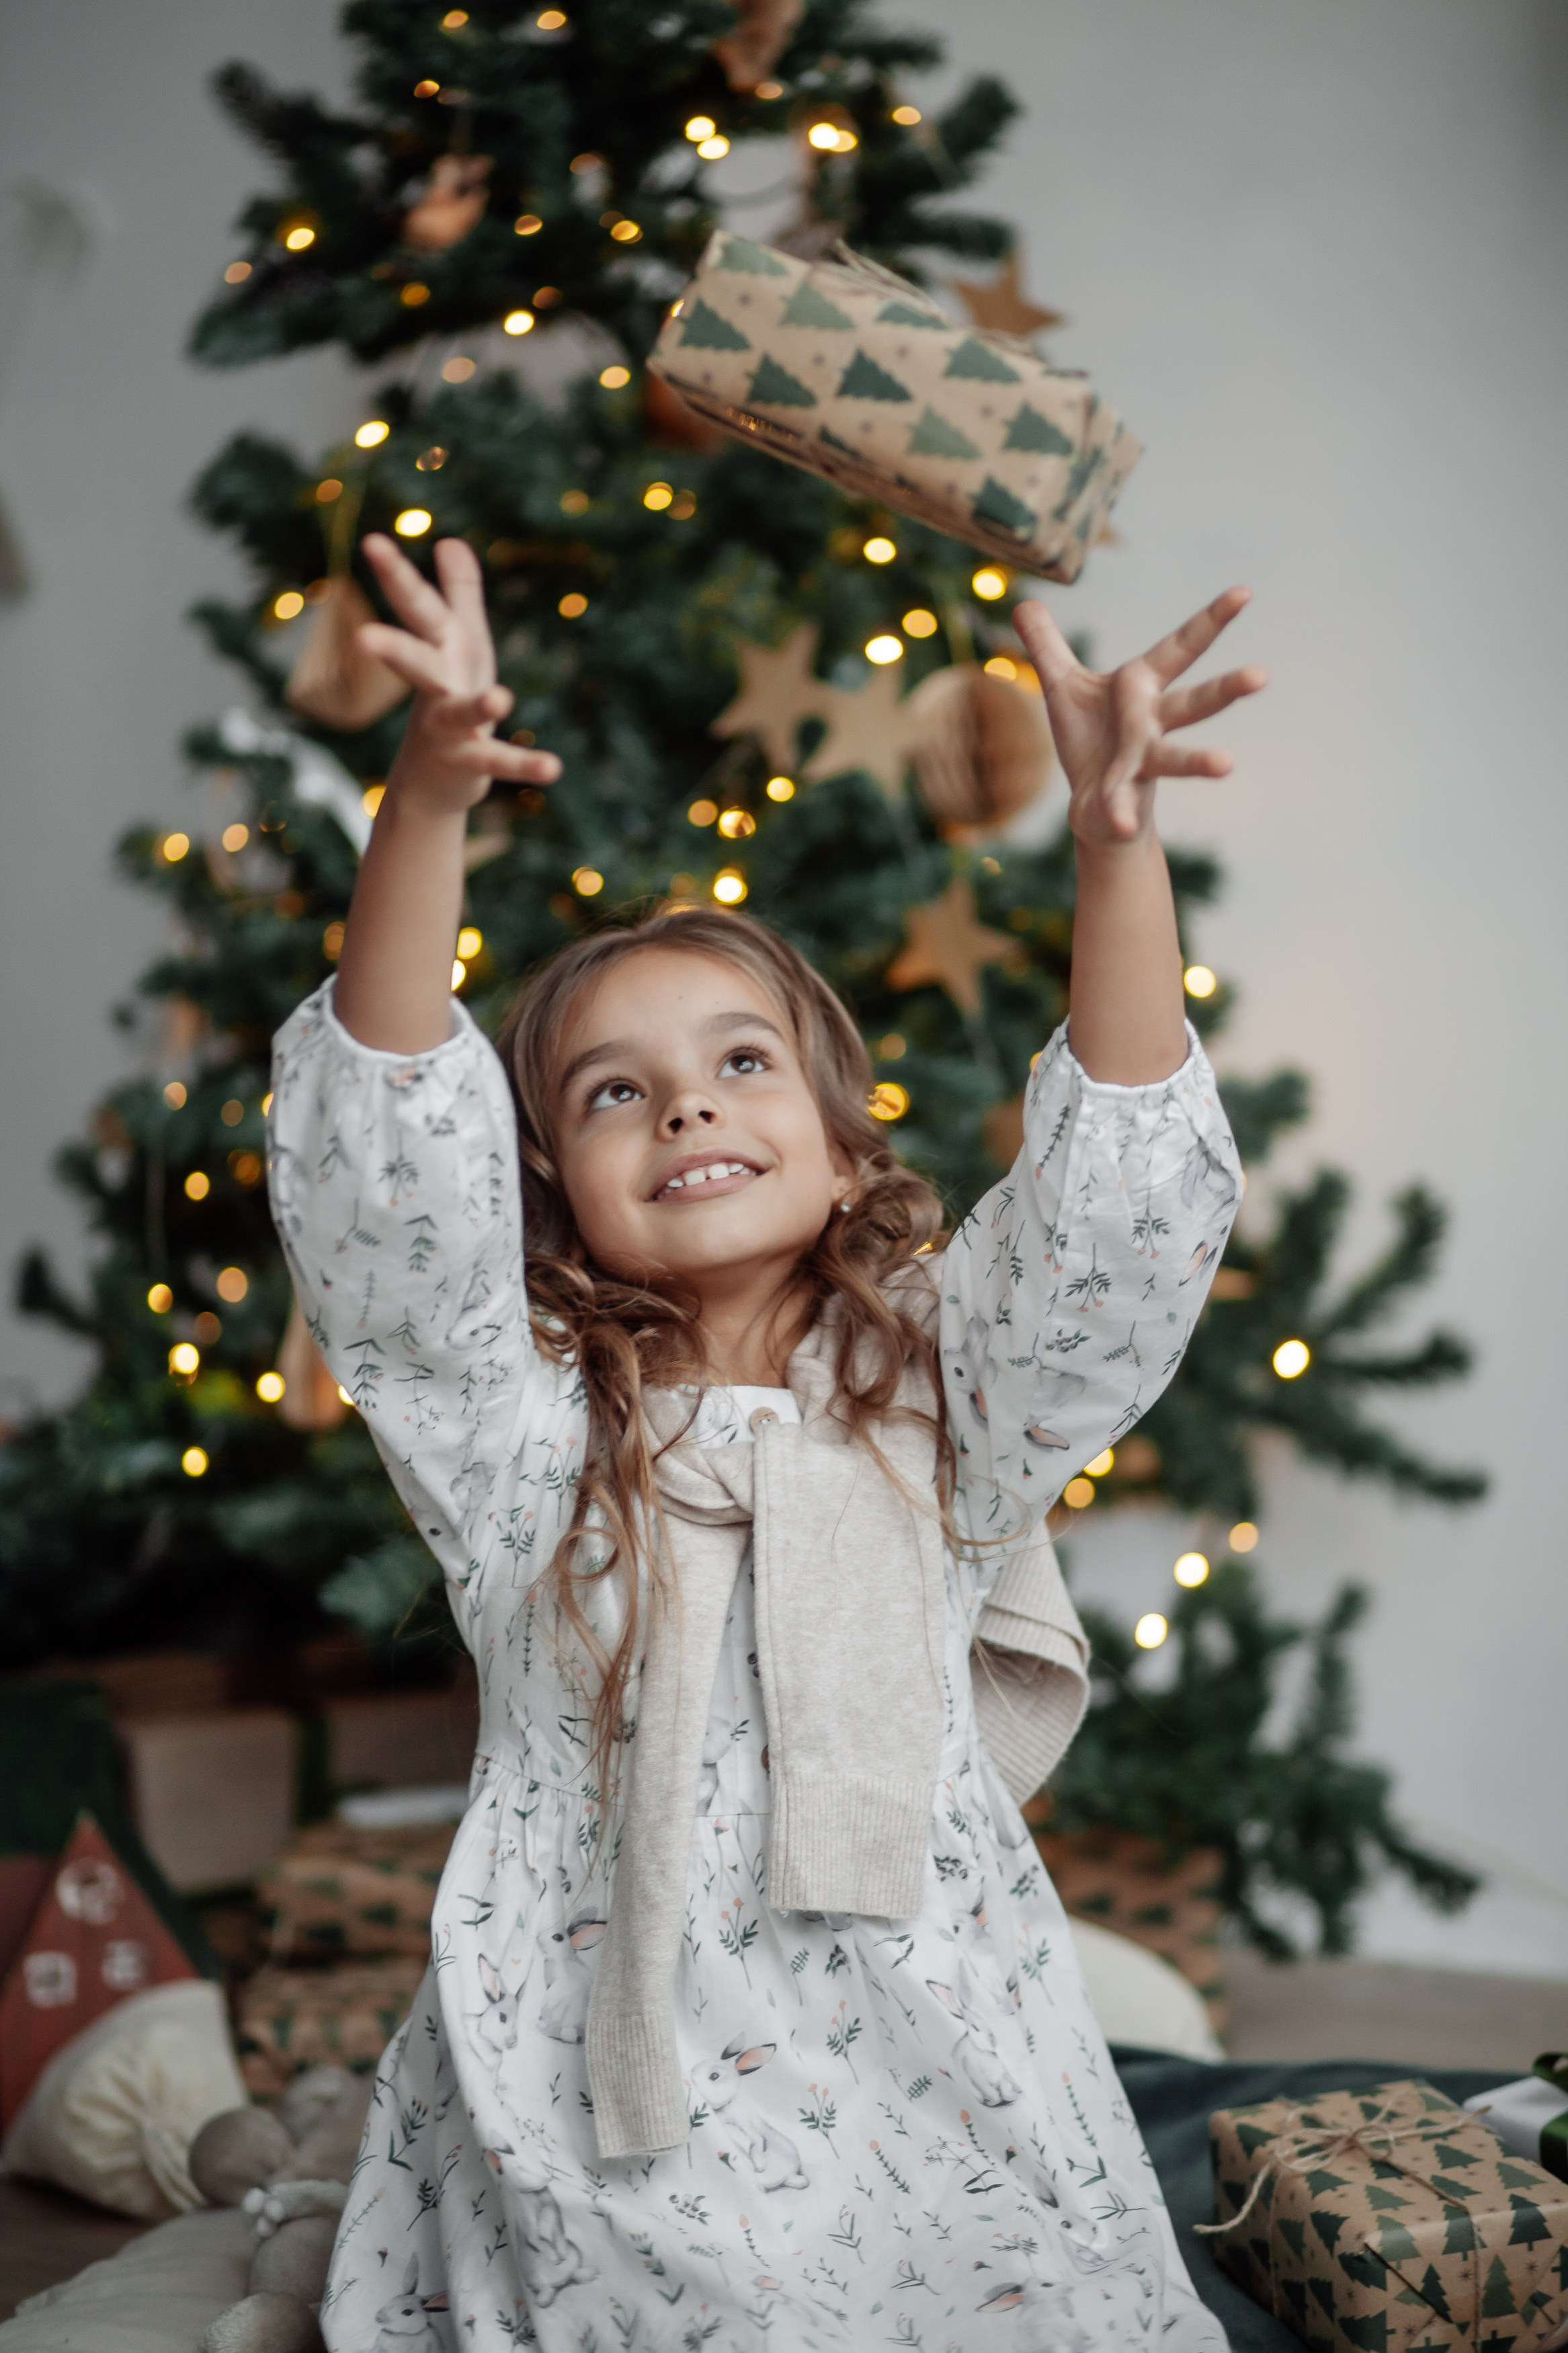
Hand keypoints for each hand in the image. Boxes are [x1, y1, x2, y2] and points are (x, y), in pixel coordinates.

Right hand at [358, 533, 560, 811]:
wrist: (435, 776)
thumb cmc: (449, 693)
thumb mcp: (460, 640)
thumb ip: (458, 593)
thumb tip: (451, 540)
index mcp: (439, 649)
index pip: (416, 606)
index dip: (395, 574)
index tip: (372, 541)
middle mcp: (437, 686)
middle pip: (415, 662)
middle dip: (391, 648)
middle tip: (363, 638)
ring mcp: (449, 728)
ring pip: (459, 715)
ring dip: (478, 708)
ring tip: (501, 698)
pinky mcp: (471, 761)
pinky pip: (499, 761)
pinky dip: (525, 765)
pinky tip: (553, 767)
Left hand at [1013, 587, 1265, 849]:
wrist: (1094, 807)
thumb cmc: (1089, 740)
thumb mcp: (1063, 687)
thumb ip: (1046, 647)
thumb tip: (1024, 604)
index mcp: (1140, 688)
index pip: (1182, 647)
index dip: (1212, 620)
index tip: (1245, 592)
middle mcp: (1151, 723)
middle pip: (1195, 703)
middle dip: (1227, 689)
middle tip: (1262, 676)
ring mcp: (1141, 763)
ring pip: (1174, 758)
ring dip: (1199, 761)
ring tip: (1227, 764)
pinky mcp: (1121, 799)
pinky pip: (1121, 808)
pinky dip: (1121, 817)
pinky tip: (1125, 827)